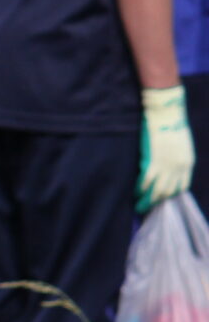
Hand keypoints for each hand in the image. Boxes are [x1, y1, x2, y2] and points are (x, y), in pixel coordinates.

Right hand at [138, 86, 194, 212]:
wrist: (167, 112)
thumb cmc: (171, 125)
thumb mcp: (179, 146)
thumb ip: (174, 159)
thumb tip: (163, 171)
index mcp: (188, 163)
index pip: (181, 187)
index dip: (170, 196)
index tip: (161, 202)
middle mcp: (180, 167)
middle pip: (169, 193)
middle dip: (157, 203)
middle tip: (146, 209)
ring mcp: (167, 166)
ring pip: (157, 191)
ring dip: (147, 201)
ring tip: (138, 207)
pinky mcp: (153, 161)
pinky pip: (145, 181)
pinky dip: (139, 189)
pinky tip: (134, 192)